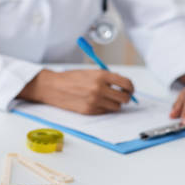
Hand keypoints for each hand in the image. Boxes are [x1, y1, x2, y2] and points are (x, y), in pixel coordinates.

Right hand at [18, 69, 133, 114]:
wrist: (53, 86)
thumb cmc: (72, 78)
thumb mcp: (91, 72)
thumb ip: (108, 78)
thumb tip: (124, 86)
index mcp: (101, 75)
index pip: (126, 84)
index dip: (130, 88)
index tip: (129, 89)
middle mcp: (99, 88)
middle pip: (124, 98)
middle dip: (124, 97)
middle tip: (121, 96)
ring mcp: (94, 101)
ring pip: (116, 107)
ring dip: (114, 104)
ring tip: (105, 98)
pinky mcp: (89, 111)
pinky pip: (105, 112)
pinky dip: (103, 108)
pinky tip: (95, 102)